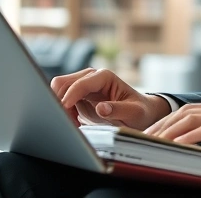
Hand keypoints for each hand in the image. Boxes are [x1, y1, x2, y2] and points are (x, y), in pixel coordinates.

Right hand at [50, 68, 170, 129]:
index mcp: (104, 77)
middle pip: (62, 83)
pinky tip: (75, 123)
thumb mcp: (134, 112)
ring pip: (59, 90)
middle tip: (67, 121)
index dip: (69, 97)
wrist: (141, 113)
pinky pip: (62, 100)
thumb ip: (118, 110)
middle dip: (59, 100)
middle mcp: (91, 77)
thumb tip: (101, 108)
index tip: (63, 112)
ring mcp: (84, 86)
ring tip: (73, 124)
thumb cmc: (139, 111)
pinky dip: (63, 112)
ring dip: (60, 107)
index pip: (79, 84)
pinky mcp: (79, 96)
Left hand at [143, 100, 200, 170]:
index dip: (168, 121)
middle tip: (144, 139)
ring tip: (152, 143)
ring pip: (190, 119)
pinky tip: (174, 146)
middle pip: (185, 112)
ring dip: (168, 131)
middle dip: (162, 125)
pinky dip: (186, 138)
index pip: (189, 111)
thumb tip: (197, 150)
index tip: (152, 133)